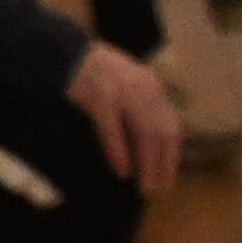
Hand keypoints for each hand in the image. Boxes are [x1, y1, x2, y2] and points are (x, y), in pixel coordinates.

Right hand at [66, 42, 184, 196]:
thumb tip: (153, 149)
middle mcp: (144, 88)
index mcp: (153, 87)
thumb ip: (143, 111)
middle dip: (163, 164)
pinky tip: (122, 170)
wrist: (69, 54)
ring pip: (144, 132)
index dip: (172, 155)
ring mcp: (122, 91)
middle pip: (162, 132)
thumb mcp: (129, 88)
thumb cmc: (98, 74)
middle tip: (158, 189)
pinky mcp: (100, 97)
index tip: (169, 178)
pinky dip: (119, 152)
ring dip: (147, 163)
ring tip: (145, 186)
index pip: (172, 126)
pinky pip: (113, 129)